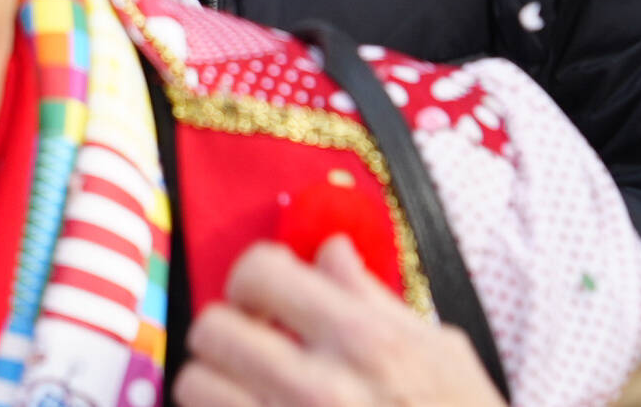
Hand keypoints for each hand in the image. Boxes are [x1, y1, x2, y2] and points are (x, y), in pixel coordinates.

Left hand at [180, 238, 505, 406]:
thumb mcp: (443, 357)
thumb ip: (374, 300)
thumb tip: (330, 249)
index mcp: (365, 343)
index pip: (259, 271)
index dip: (254, 278)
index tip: (266, 297)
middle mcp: (321, 389)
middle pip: (212, 328)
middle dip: (228, 333)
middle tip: (253, 347)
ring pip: (197, 386)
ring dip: (217, 385)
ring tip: (248, 391)